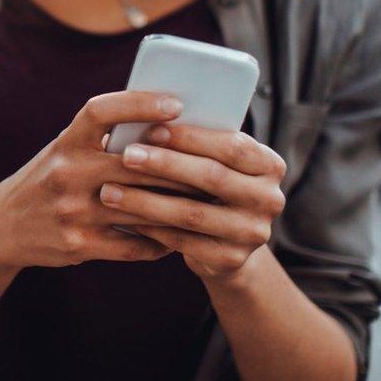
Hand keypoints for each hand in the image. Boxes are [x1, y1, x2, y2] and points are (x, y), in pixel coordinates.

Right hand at [0, 91, 193, 269]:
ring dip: (177, 207)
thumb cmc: (49, 180)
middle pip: (136, 164)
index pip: (102, 111)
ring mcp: (71, 211)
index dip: (139, 103)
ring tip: (206, 204)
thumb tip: (168, 124)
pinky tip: (175, 238)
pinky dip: (158, 242)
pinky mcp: (78, 244)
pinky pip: (132, 244)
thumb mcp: (64, 151)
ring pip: (141, 207)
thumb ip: (104, 140)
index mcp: (65, 142)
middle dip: (179, 167)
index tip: (176, 104)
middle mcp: (66, 173)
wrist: (4, 227)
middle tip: (216, 166)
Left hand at [99, 124, 286, 280]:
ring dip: (146, 201)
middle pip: (212, 177)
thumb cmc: (208, 189)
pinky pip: (183, 242)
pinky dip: (150, 228)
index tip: (152, 129)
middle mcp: (270, 199)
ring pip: (192, 213)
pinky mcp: (231, 260)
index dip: (191, 138)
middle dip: (165, 165)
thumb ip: (195, 146)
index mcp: (270, 165)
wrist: (225, 245)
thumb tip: (147, 121)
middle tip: (126, 155)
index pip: (232, 146)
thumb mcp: (214, 164)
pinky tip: (123, 218)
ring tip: (110, 191)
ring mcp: (253, 233)